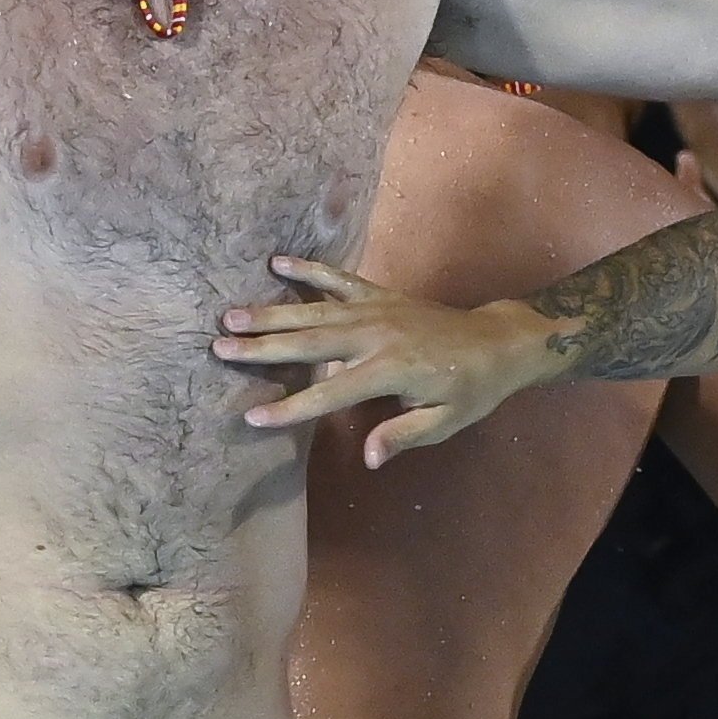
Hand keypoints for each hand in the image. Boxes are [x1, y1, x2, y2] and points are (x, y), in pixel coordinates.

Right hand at [216, 255, 549, 460]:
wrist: (497, 341)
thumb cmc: (470, 390)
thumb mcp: (445, 421)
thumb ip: (404, 434)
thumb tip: (368, 457)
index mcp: (390, 370)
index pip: (330, 393)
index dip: (291, 408)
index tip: (253, 417)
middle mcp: (376, 335)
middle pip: (310, 343)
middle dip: (263, 347)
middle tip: (220, 347)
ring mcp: (376, 309)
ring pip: (314, 311)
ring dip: (271, 312)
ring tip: (231, 314)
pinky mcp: (380, 294)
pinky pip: (339, 279)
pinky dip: (309, 269)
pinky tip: (277, 261)